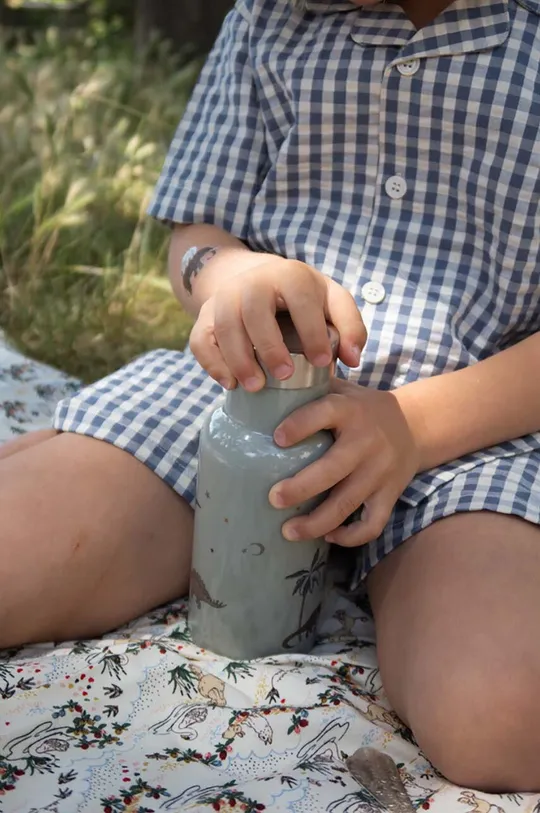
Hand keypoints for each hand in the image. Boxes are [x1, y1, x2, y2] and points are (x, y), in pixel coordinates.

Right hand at [189, 257, 365, 390]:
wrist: (258, 280)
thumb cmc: (303, 298)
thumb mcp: (332, 302)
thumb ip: (349, 327)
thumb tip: (352, 359)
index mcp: (289, 275)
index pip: (300, 300)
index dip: (312, 332)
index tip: (323, 363)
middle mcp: (252, 281)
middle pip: (254, 311)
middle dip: (269, 346)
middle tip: (284, 376)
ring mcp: (225, 297)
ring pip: (223, 325)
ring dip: (238, 359)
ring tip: (256, 387)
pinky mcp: (205, 316)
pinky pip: (201, 339)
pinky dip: (212, 363)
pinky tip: (230, 384)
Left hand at [268, 378, 420, 545]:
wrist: (415, 425)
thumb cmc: (363, 409)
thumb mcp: (343, 390)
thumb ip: (311, 389)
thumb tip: (264, 387)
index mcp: (351, 411)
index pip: (325, 413)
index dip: (301, 425)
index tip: (277, 438)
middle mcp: (367, 442)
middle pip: (333, 470)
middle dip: (300, 488)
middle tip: (273, 499)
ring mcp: (380, 472)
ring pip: (348, 504)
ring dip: (316, 523)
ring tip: (288, 531)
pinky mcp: (390, 495)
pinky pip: (372, 524)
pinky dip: (350, 536)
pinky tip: (328, 536)